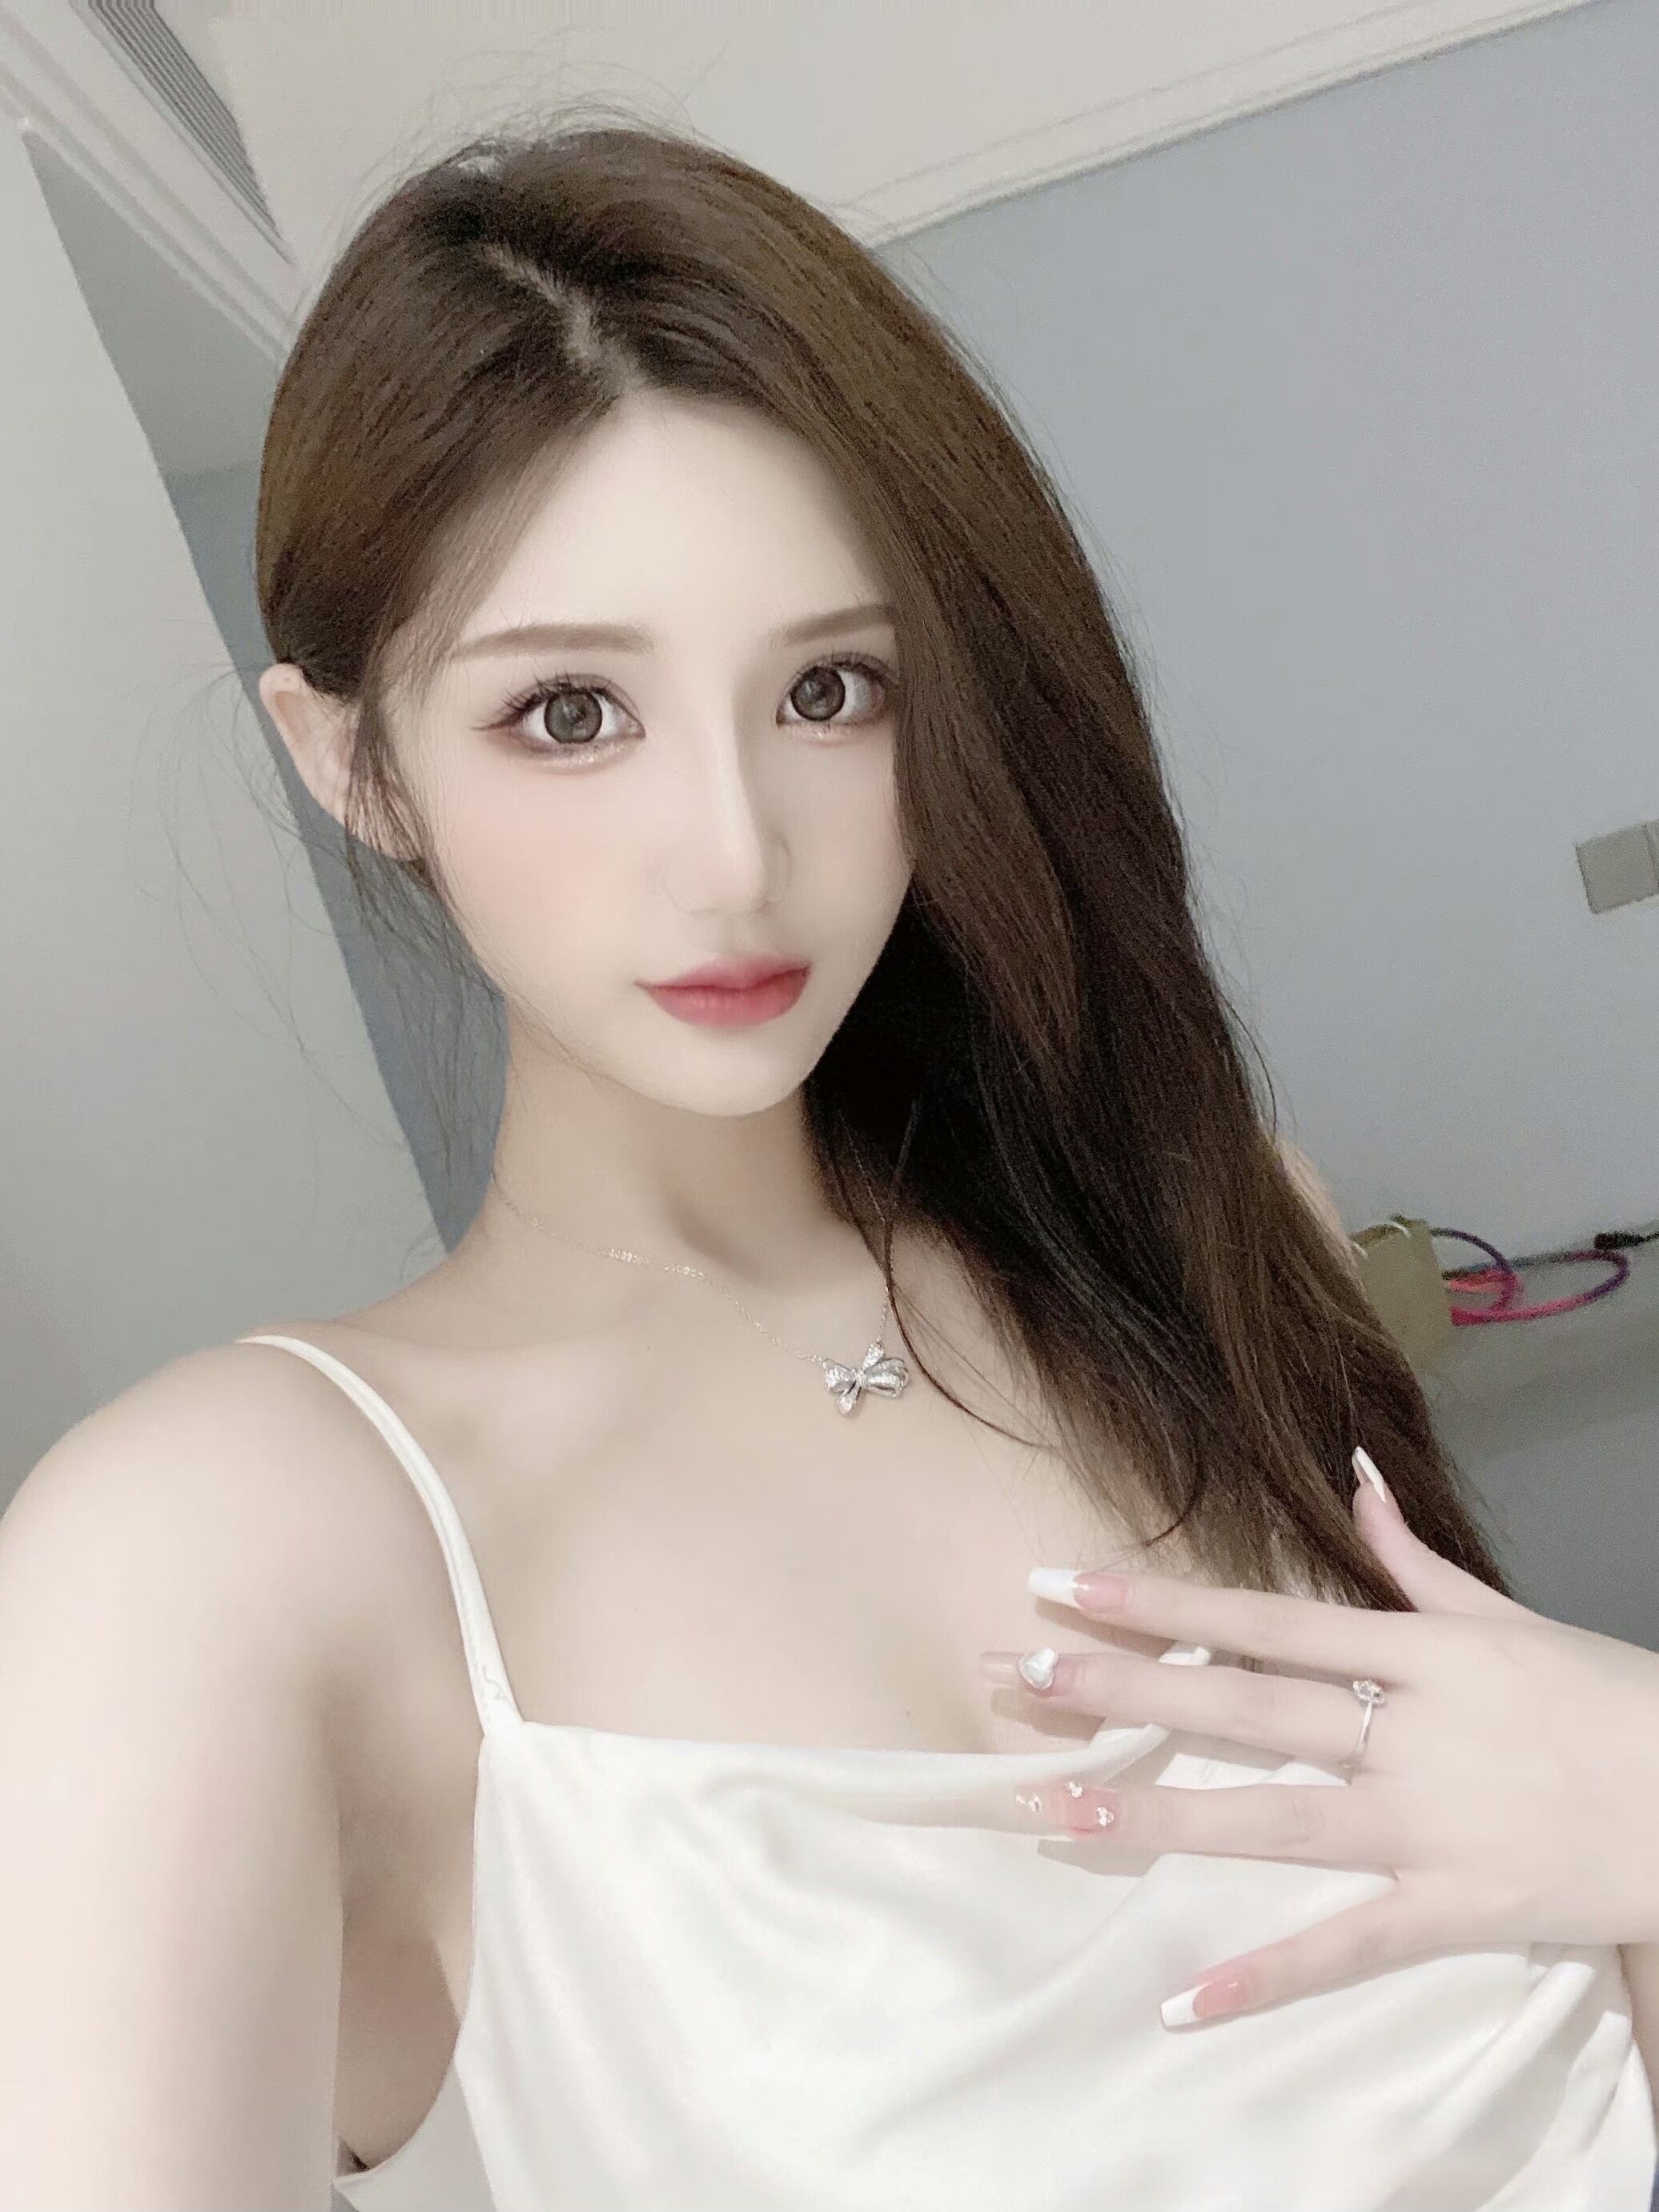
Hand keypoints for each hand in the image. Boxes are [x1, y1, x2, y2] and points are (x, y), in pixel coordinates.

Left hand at [978, 1448, 1658, 2025]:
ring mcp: (1428, 1826)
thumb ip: (1415, 1556)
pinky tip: (1184, 1998)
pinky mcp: (1457, 1910)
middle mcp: (1409, 1732)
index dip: (1166, 1602)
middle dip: (1129, 1691)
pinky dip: (1270, 1975)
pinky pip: (1350, 1946)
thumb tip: (1353, 1471)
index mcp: (1419, 1652)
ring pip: (1273, 1820)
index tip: (1069, 1587)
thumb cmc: (1609, 1700)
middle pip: (1246, 1707)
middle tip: (1024, 1677)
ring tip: (1056, 1810)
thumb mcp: (1508, 1616)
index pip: (1267, 1619)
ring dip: (1159, 1817)